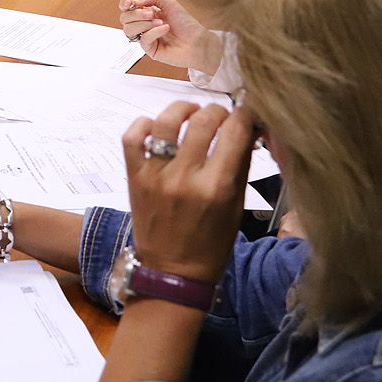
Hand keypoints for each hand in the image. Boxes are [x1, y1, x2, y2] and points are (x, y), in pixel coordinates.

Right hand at [118, 0, 223, 72]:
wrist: (197, 41)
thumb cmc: (187, 24)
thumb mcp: (171, 4)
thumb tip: (137, 0)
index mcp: (147, 12)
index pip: (127, 7)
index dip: (125, 4)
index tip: (130, 3)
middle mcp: (144, 24)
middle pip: (125, 18)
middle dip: (136, 14)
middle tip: (151, 13)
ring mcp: (145, 37)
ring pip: (128, 29)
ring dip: (143, 23)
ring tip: (159, 21)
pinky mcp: (149, 49)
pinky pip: (143, 39)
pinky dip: (154, 32)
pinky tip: (165, 29)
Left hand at [122, 102, 255, 283]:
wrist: (171, 272)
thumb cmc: (211, 243)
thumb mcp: (236, 207)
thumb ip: (241, 165)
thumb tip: (248, 129)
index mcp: (217, 187)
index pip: (235, 132)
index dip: (245, 115)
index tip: (247, 114)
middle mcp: (185, 176)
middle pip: (204, 121)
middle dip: (218, 111)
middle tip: (222, 116)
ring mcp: (155, 174)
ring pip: (166, 121)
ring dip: (183, 110)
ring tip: (192, 113)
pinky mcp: (133, 176)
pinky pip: (133, 137)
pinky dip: (145, 124)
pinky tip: (159, 128)